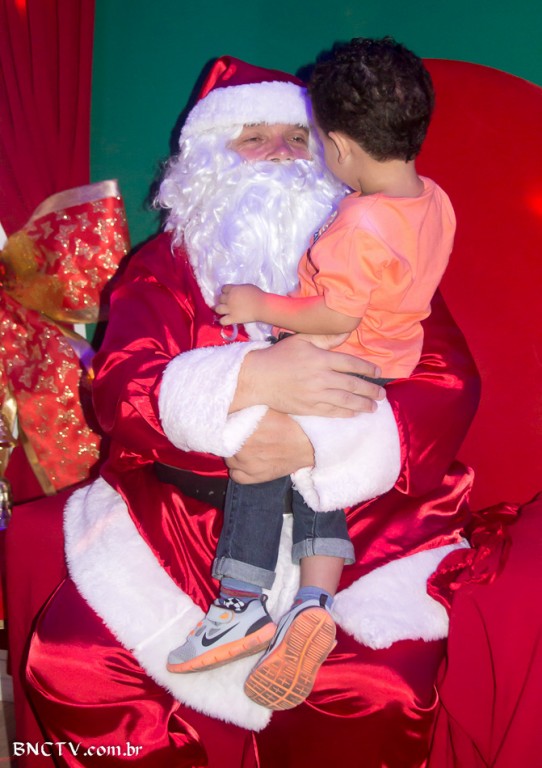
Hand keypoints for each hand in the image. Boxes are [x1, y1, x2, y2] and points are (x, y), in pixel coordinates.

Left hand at [215, 283, 263, 325]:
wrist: (262, 307)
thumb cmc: (258, 295)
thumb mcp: (247, 287)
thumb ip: (239, 289)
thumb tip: (236, 291)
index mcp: (233, 289)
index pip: (223, 289)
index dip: (225, 291)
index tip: (229, 294)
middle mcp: (229, 299)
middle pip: (220, 298)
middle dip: (223, 300)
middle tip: (228, 303)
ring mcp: (230, 309)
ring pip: (217, 309)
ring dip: (220, 309)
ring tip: (224, 311)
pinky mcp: (232, 318)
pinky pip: (222, 321)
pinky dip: (223, 321)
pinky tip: (226, 320)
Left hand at [226, 411, 313, 482]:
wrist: (309, 444)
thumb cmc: (290, 423)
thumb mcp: (267, 408)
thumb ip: (247, 409)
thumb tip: (233, 405)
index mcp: (244, 426)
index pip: (223, 426)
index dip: (227, 425)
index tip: (232, 424)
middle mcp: (242, 445)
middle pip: (224, 443)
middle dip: (231, 439)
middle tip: (243, 435)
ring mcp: (247, 463)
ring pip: (229, 459)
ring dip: (235, 454)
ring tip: (247, 448)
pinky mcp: (255, 477)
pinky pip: (236, 475)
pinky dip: (239, 470)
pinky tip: (247, 462)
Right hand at [233, 332, 384, 417]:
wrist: (258, 378)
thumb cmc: (279, 356)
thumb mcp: (301, 340)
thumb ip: (325, 338)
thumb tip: (346, 334)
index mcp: (321, 359)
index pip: (350, 364)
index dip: (366, 368)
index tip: (378, 373)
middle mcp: (321, 378)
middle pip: (352, 384)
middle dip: (370, 390)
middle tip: (382, 395)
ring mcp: (315, 395)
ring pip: (345, 401)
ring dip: (362, 404)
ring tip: (374, 407)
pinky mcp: (309, 408)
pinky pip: (332, 412)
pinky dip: (345, 413)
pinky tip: (355, 413)